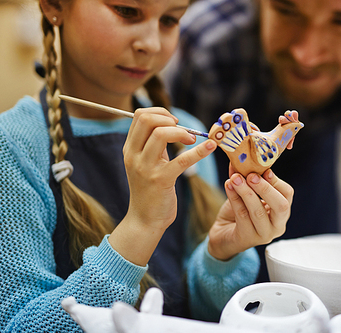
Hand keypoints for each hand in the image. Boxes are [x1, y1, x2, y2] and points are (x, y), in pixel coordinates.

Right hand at [109, 107, 216, 265]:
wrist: (144, 220)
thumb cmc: (149, 190)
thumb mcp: (146, 163)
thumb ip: (153, 144)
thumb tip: (170, 124)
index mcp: (130, 149)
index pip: (139, 115)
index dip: (160, 112)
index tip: (174, 122)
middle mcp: (134, 156)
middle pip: (147, 120)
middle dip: (169, 118)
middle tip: (183, 130)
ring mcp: (145, 168)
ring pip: (160, 134)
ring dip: (181, 132)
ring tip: (192, 140)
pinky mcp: (161, 181)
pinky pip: (182, 160)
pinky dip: (199, 151)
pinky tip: (210, 147)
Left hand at [207, 169, 293, 260]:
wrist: (223, 234)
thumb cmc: (239, 213)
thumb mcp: (246, 193)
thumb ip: (246, 178)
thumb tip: (240, 159)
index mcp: (281, 212)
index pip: (287, 194)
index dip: (276, 181)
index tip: (264, 170)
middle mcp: (277, 225)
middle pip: (280, 206)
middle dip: (266, 188)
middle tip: (251, 175)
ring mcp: (264, 234)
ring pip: (258, 211)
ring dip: (246, 192)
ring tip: (235, 178)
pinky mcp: (247, 238)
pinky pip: (242, 215)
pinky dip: (234, 198)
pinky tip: (228, 186)